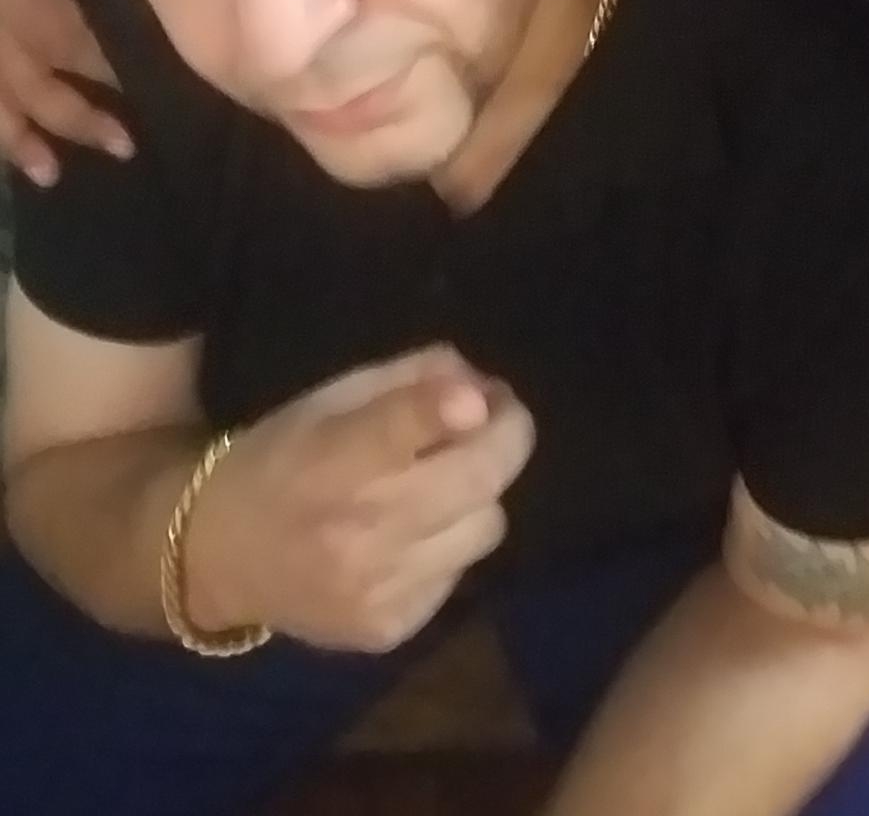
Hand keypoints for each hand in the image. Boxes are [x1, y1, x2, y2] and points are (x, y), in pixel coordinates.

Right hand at [185, 347, 534, 651]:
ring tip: (443, 482)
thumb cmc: (280, 459)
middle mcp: (356, 532)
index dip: (440, 410)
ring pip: (487, 526)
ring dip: (476, 496)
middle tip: (501, 416)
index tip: (479, 398)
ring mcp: (376, 589)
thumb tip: (480, 386)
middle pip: (478, 480)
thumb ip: (405, 380)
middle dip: (509, 436)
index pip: (392, 432)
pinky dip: (449, 546)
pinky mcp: (388, 630)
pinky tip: (412, 535)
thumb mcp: (326, 399)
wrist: (216, 557)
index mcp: (329, 461)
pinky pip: (459, 574)